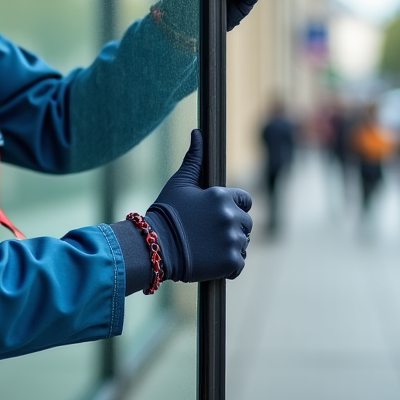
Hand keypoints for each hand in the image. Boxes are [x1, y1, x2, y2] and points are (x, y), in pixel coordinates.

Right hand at [146, 130, 253, 281]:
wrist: (153, 247)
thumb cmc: (166, 213)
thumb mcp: (179, 183)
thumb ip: (193, 159)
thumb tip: (198, 132)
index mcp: (222, 196)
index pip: (245, 201)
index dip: (234, 208)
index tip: (218, 217)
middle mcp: (231, 216)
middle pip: (245, 224)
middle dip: (232, 228)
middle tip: (208, 235)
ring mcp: (232, 239)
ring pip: (243, 244)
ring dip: (230, 247)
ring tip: (208, 249)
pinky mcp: (231, 261)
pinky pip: (239, 265)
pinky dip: (228, 267)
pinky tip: (211, 263)